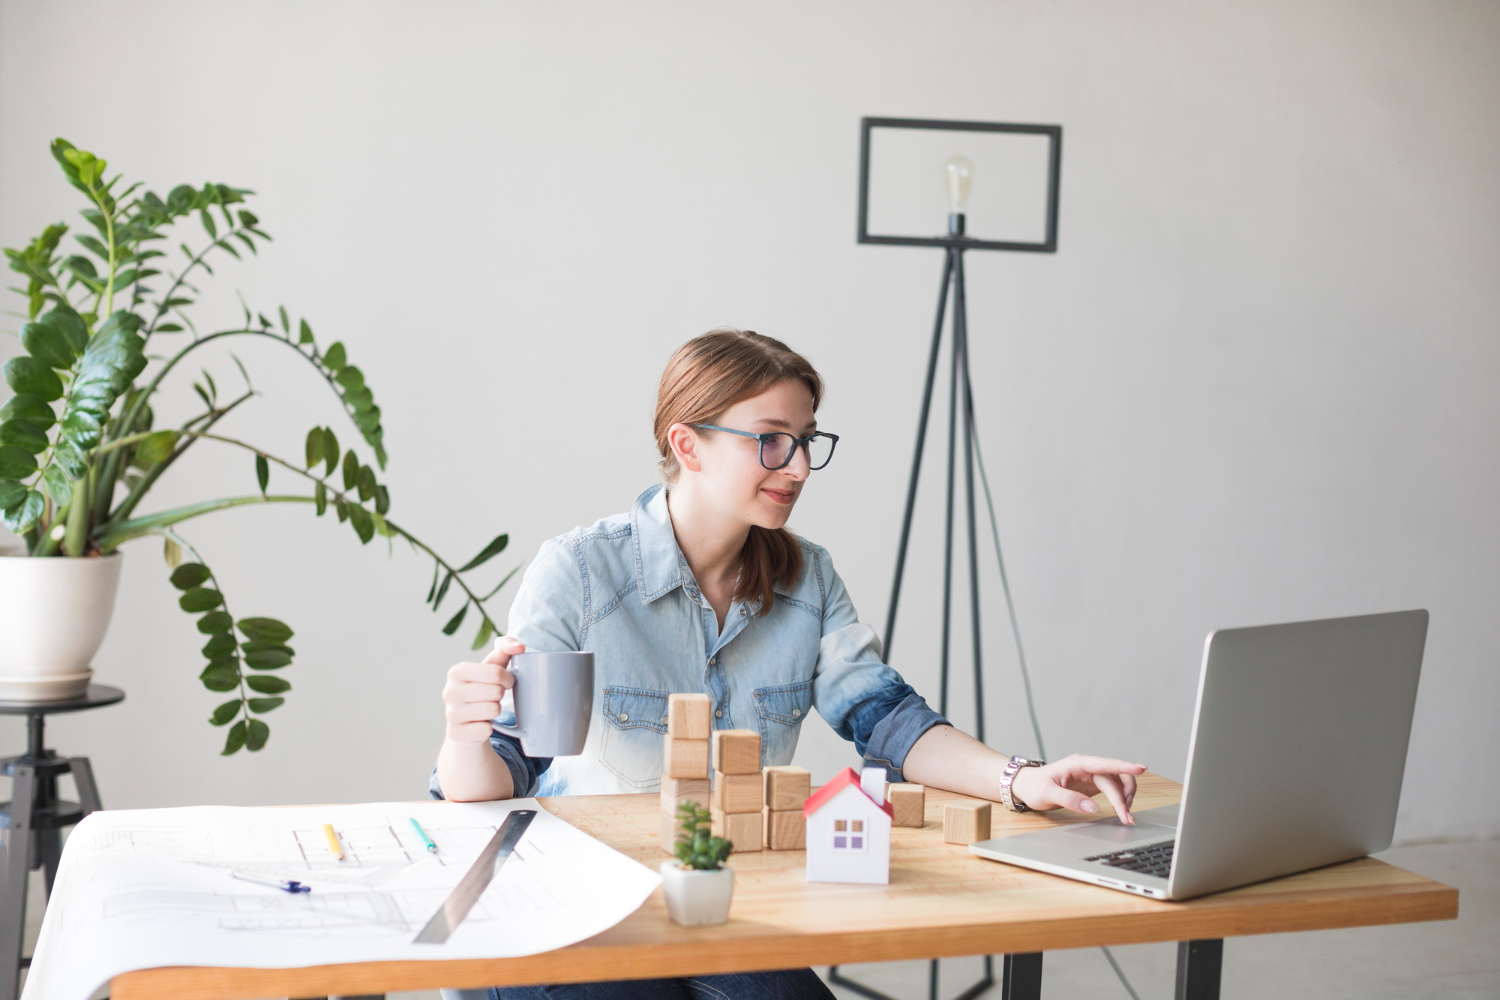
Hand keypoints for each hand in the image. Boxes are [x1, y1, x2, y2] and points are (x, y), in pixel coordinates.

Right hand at [441, 636, 523, 744]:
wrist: (464, 722)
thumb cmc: (482, 689)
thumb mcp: (491, 667)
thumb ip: (505, 649)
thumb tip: (520, 646)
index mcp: (457, 671)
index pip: (496, 673)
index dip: (508, 679)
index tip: (506, 683)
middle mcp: (449, 691)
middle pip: (496, 692)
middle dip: (501, 695)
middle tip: (494, 697)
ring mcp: (450, 713)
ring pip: (493, 710)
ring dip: (496, 711)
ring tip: (487, 709)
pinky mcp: (455, 733)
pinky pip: (486, 730)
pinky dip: (489, 727)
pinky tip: (480, 723)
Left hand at [1009, 754, 1146, 824]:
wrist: (1027, 786)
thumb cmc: (1034, 786)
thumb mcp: (1047, 794)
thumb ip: (1069, 799)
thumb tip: (1093, 807)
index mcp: (1077, 763)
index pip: (1105, 763)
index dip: (1125, 765)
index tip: (1141, 768)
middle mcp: (1088, 767)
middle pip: (1116, 775)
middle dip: (1125, 795)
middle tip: (1126, 816)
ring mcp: (1092, 775)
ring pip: (1119, 782)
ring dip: (1126, 797)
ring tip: (1125, 816)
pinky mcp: (1093, 785)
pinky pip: (1114, 789)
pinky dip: (1120, 799)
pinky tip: (1121, 810)